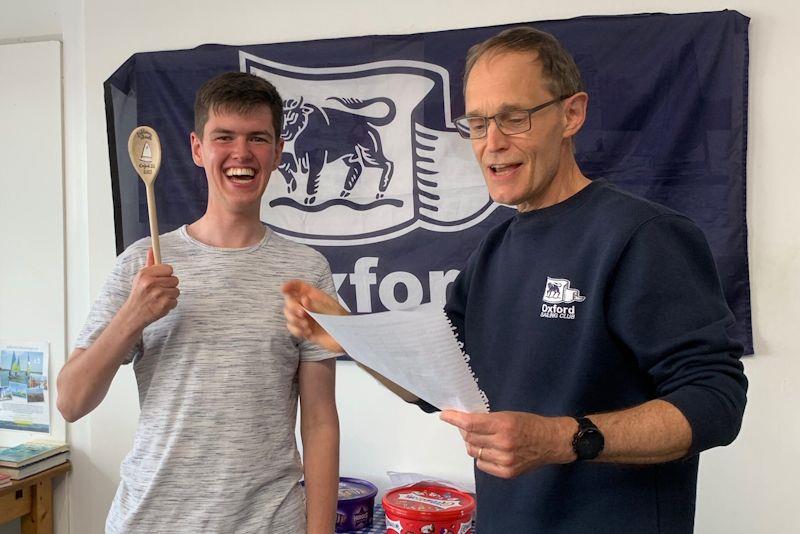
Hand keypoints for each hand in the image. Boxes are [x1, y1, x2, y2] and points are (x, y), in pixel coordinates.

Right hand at [121, 248, 179, 329]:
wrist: (133, 314)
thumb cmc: (138, 294)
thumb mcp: (140, 277)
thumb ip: (149, 263)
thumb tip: (152, 249)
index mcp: (146, 274)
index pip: (169, 268)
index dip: (167, 274)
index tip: (162, 278)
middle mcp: (151, 283)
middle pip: (175, 279)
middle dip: (169, 285)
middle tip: (159, 290)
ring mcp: (158, 294)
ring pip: (177, 291)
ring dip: (170, 295)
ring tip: (159, 298)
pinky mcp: (164, 305)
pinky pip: (175, 301)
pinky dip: (170, 304)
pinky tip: (160, 305)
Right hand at [282, 279, 346, 352]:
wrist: (347, 338)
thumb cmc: (342, 320)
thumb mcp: (331, 310)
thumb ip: (317, 305)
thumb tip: (304, 299)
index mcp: (314, 296)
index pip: (298, 287)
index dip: (290, 286)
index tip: (283, 289)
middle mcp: (307, 306)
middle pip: (289, 301)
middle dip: (292, 308)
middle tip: (302, 314)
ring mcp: (305, 318)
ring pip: (288, 315)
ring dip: (294, 320)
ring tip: (306, 326)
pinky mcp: (304, 330)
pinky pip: (292, 328)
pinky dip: (296, 331)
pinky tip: (307, 333)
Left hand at [440, 410, 576, 477]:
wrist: (551, 442)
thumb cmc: (530, 424)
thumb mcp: (508, 415)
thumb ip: (487, 420)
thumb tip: (464, 423)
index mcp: (503, 424)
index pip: (470, 423)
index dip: (454, 419)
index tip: (444, 415)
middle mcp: (502, 443)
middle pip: (469, 438)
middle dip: (465, 431)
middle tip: (470, 427)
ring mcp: (504, 460)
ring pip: (474, 452)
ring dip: (473, 444)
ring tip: (483, 439)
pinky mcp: (506, 472)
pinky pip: (482, 464)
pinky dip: (482, 456)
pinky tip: (491, 451)